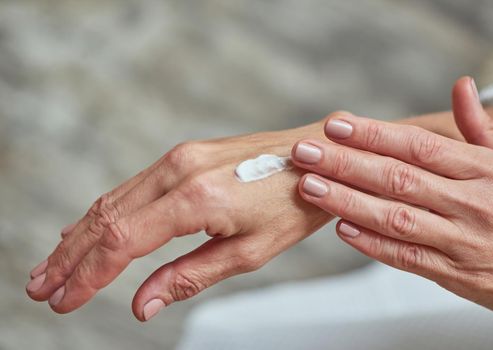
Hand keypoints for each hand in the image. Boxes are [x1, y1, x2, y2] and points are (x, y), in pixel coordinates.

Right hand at [26, 121, 331, 320]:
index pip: (123, 243)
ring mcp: (179, 157)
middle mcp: (178, 169)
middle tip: (42, 287)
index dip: (88, 276)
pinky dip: (106, 211)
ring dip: (81, 234)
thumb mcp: (248, 252)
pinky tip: (89, 225)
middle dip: (71, 257)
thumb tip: (142, 305)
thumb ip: (189, 276)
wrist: (318, 158)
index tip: (64, 300)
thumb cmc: (292, 204)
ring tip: (54, 264)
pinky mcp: (184, 154)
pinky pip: (133, 186)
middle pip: (107, 218)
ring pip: (114, 200)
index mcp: (195, 199)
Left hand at [291, 77, 492, 315]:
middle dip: (346, 164)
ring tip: (311, 187)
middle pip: (398, 178)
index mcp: (481, 169)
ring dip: (349, 202)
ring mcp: (460, 239)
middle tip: (306, 153)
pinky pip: (407, 258)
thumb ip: (480, 126)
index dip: (374, 135)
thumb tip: (461, 85)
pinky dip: (373, 244)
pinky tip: (342, 229)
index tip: (335, 126)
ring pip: (396, 218)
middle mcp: (469, 201)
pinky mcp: (454, 272)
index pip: (418, 146)